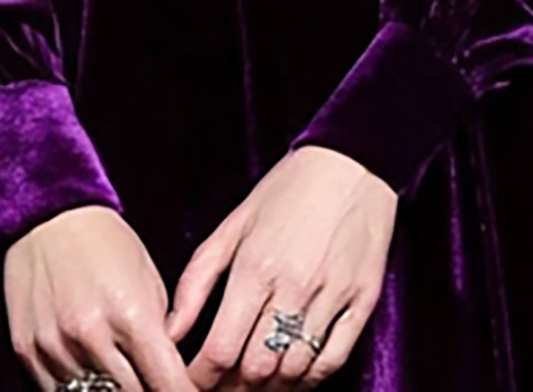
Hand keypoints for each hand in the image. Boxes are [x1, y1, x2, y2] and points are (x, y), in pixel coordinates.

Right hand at [3, 203, 196, 391]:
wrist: (50, 216)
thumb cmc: (105, 242)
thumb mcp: (149, 282)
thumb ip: (161, 333)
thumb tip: (170, 374)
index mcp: (130, 316)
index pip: (167, 384)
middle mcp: (91, 337)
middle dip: (149, 390)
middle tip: (154, 380)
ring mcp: (56, 349)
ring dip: (112, 389)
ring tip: (120, 371)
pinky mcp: (28, 352)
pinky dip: (77, 386)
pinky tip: (88, 369)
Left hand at [164, 145, 397, 389]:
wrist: (352, 163)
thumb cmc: (287, 190)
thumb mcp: (234, 225)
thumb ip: (197, 279)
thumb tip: (169, 330)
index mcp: (255, 266)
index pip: (221, 349)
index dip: (200, 379)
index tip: (191, 384)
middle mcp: (293, 286)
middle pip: (256, 369)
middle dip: (231, 387)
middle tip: (221, 385)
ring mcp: (331, 296)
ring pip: (293, 371)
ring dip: (269, 387)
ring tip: (254, 383)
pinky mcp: (362, 301)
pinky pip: (332, 361)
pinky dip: (308, 379)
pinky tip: (293, 374)